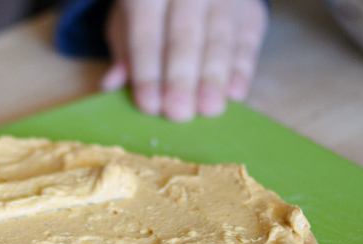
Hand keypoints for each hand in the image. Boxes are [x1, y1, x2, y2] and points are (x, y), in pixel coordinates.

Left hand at [102, 0, 268, 120]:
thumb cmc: (151, 12)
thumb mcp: (127, 23)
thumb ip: (124, 54)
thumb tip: (111, 85)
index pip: (146, 35)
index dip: (148, 72)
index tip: (150, 106)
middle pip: (184, 38)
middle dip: (181, 78)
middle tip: (179, 112)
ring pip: (219, 40)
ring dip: (214, 78)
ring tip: (208, 109)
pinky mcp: (251, 12)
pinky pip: (247, 42)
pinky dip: (242, 69)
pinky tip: (234, 94)